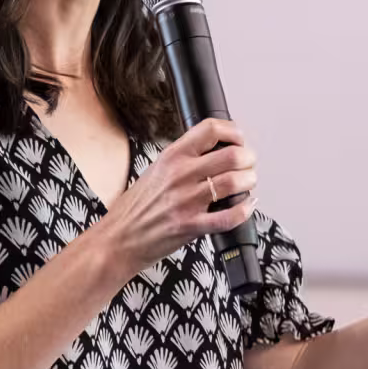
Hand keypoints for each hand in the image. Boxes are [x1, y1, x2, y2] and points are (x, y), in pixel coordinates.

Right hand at [95, 118, 257, 275]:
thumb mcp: (156, 169)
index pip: (210, 129)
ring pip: (234, 182)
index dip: (233, 132)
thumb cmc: (137, 207)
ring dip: (249, 182)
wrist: (118, 238)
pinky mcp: (191, 225)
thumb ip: (184, 158)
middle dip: (248, 158)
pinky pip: (229, 217)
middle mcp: (181, 175)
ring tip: (248, 184)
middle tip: (249, 164)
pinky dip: (244, 210)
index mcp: (172, 156)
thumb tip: (216, 149)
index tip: (239, 139)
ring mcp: (186, 200)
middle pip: (231, 154)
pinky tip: (246, 206)